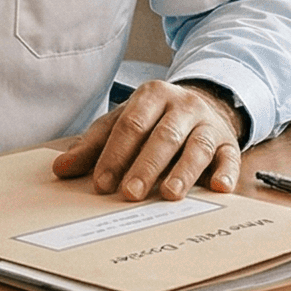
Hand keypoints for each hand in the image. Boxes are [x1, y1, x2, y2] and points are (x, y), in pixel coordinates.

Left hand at [52, 80, 245, 201]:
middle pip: (163, 137)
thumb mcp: (123, 123)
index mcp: (152, 95)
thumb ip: (93, 145)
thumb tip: (60, 169)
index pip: (131, 124)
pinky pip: (230, 157)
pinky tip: (218, 188)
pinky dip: (226, 173)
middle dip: (145, 166)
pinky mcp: (228, 142)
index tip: (102, 183)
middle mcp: (182, 106)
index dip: (115, 154)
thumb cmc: (155, 120)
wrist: (205, 104)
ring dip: (183, 172)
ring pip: (196, 147)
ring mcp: (208, 124)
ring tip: (169, 194)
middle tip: (130, 193)